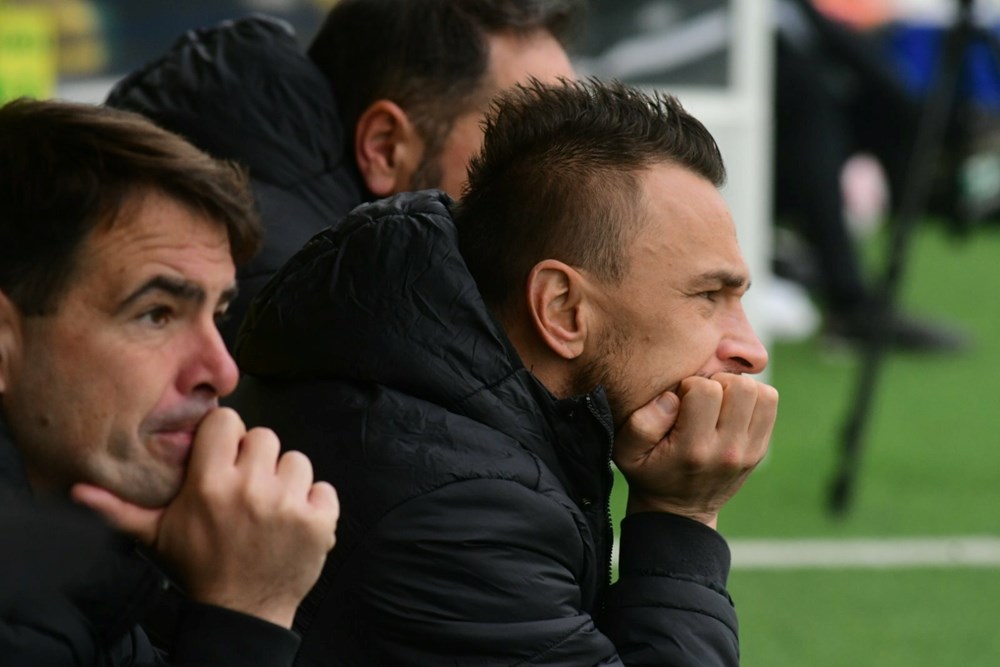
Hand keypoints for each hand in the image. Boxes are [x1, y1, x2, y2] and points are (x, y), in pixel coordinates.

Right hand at [72, 407, 338, 627]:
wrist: (240, 612)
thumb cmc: (197, 567)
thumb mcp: (156, 536)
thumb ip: (120, 509)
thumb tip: (76, 490)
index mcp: (210, 484)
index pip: (228, 421)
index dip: (227, 437)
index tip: (224, 457)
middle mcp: (250, 489)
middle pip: (265, 437)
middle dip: (257, 460)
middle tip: (248, 488)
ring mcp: (289, 504)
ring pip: (297, 460)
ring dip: (287, 481)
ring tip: (270, 507)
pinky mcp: (319, 521)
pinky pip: (325, 488)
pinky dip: (315, 504)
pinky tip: (294, 523)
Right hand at [613, 373, 777, 528]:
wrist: (679, 512)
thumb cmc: (649, 473)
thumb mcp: (627, 453)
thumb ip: (641, 423)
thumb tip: (672, 398)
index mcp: (694, 449)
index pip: (705, 389)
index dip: (689, 385)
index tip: (680, 400)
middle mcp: (727, 451)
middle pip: (740, 387)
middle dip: (718, 382)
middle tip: (701, 396)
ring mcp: (748, 452)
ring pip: (762, 393)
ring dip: (738, 388)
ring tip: (718, 400)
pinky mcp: (759, 450)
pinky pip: (768, 404)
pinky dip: (752, 398)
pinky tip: (730, 408)